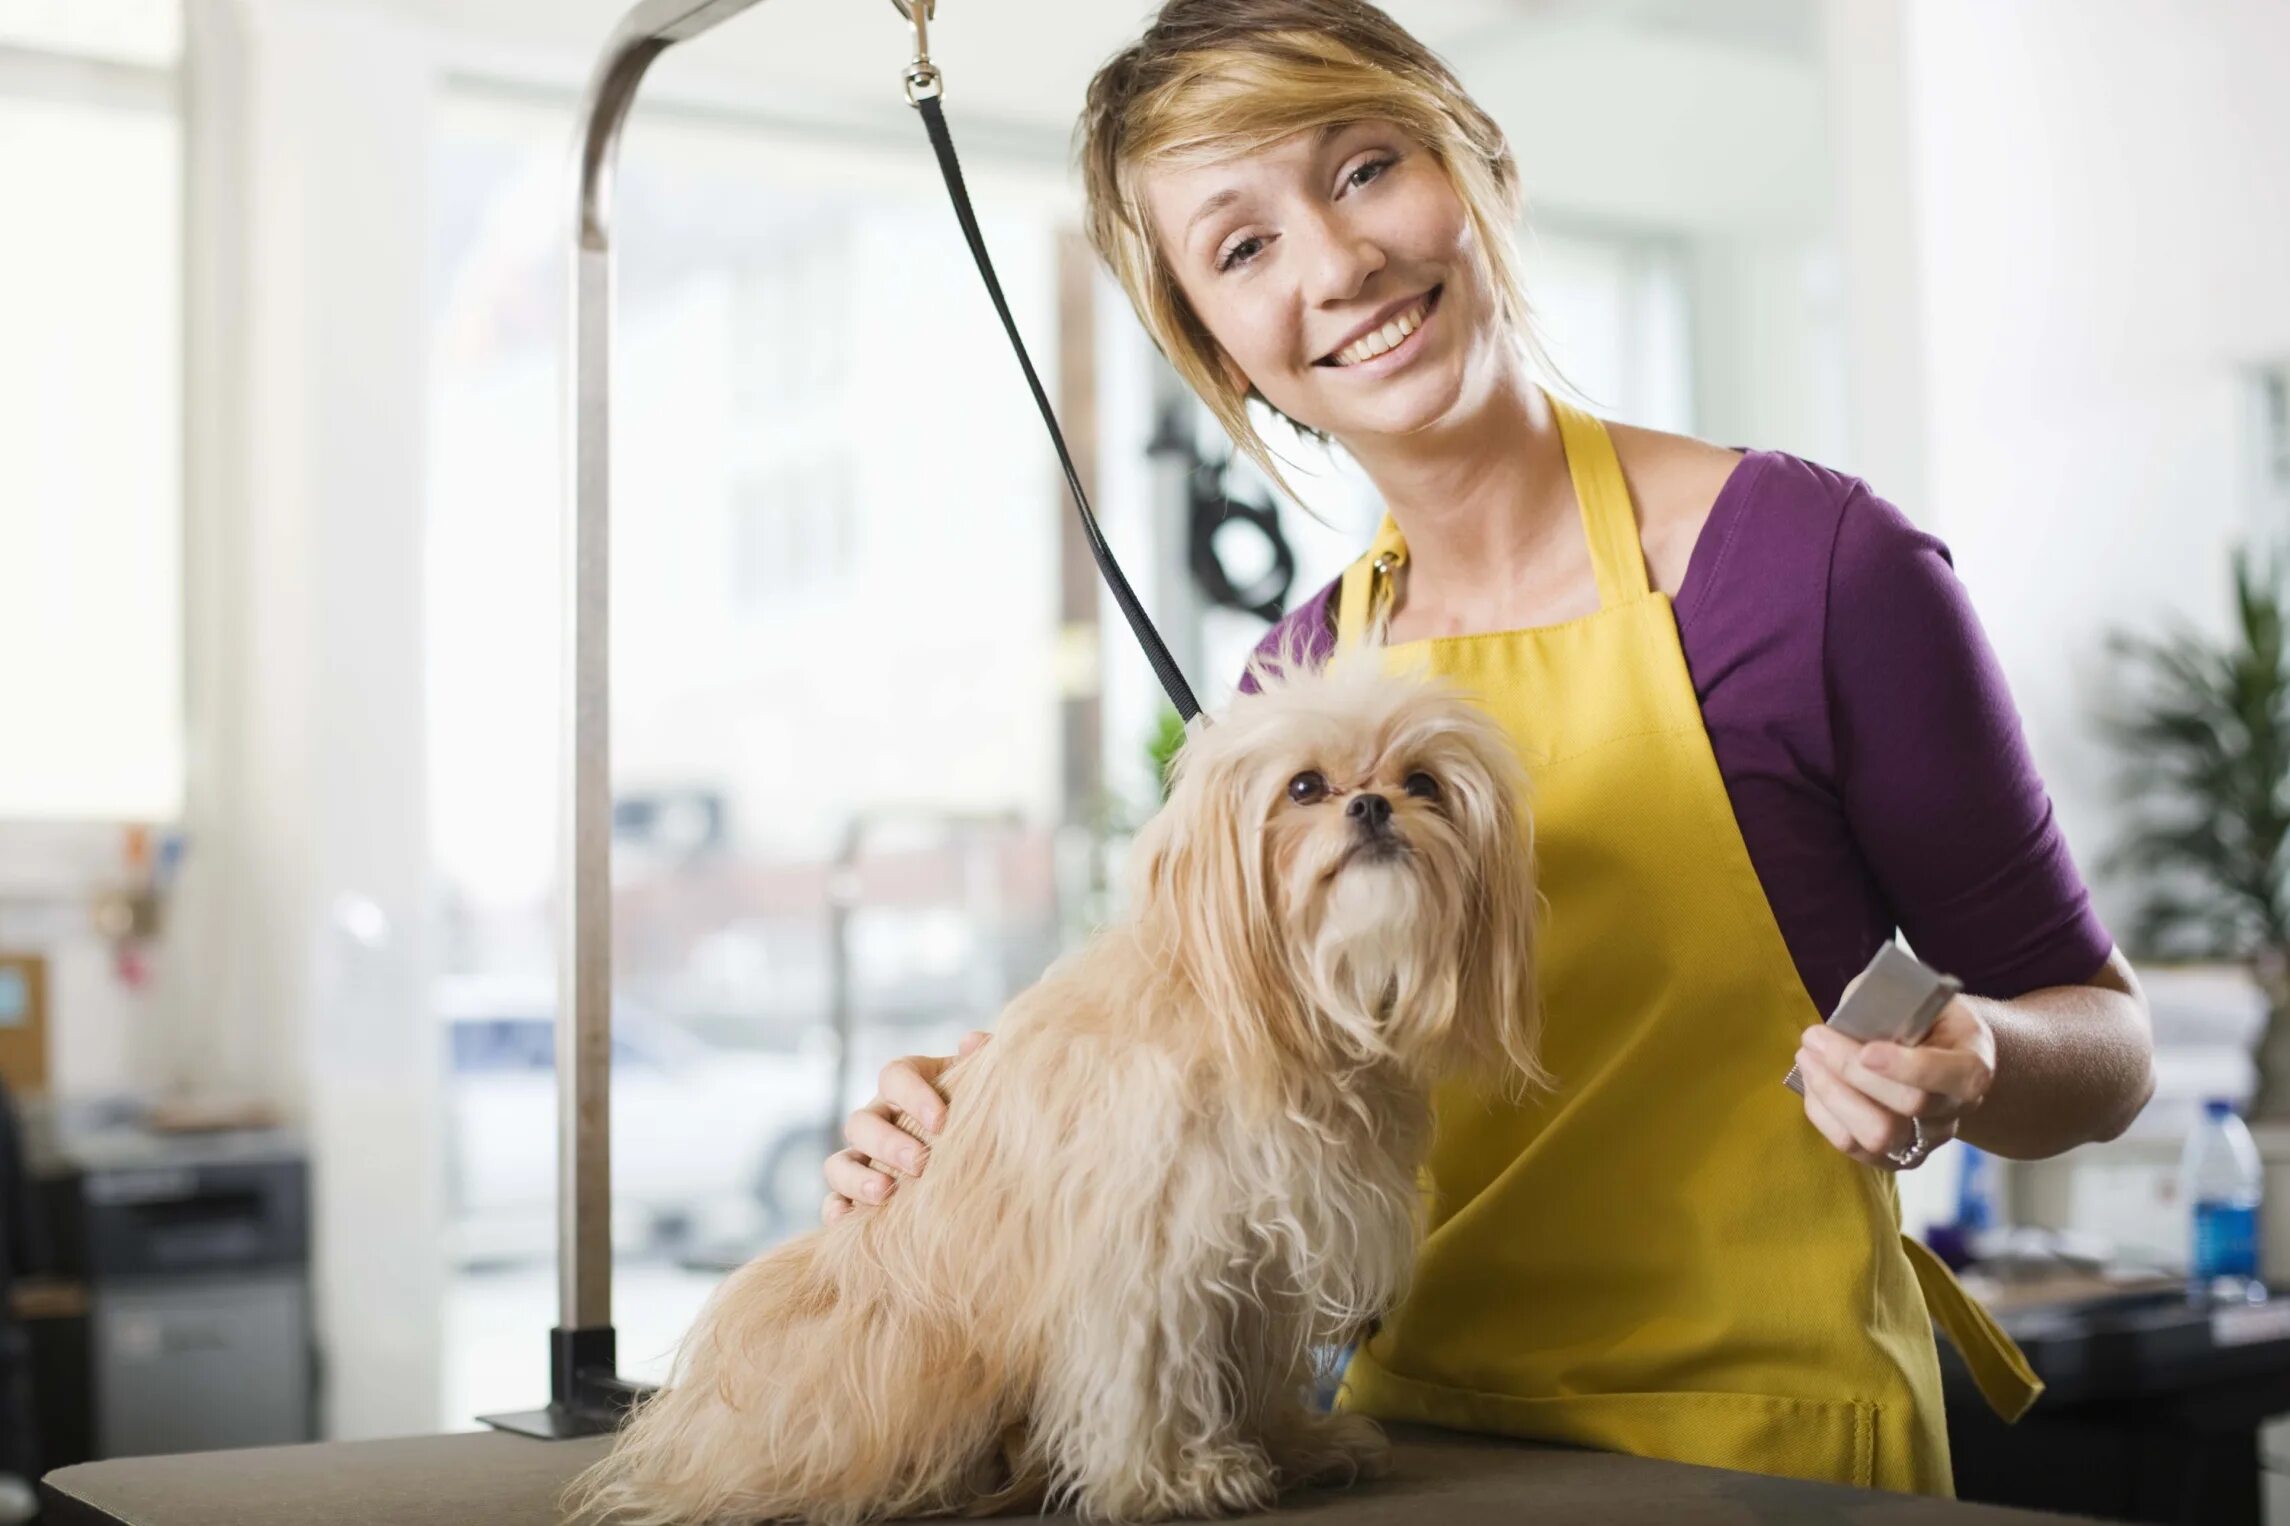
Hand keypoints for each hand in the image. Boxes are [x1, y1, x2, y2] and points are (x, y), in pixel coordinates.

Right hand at [822, 1030, 990, 1221]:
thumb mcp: (979, 1088)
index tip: (941, 1121)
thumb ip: (979, 1064)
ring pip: (839, 1162)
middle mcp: (877, 1118)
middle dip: (888, 1143)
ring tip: (885, 1193)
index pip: (894, 1076)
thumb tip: (974, 1042)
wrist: (977, 1158)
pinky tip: (848, 1219)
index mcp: (906, 1086)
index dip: (912, 1095)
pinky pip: (833, 1199)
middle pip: (863, 1121)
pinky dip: (835, 1208)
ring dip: (857, 1177)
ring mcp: (861, 1157)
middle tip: (920, 1163)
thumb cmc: (977, 1115)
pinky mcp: (854, 1194)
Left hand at [1794, 998, 1994, 1170]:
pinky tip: (1811, 1081)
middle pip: (1909, 1105)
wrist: (1937, 1055)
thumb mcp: (1917, 996)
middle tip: (1815, 1036)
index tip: (1866, 1050)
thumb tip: (1850, 1010)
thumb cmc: (1921, 1018)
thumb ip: (1888, 999)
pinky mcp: (1893, 1156)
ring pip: (1877, 1136)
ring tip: (1807, 1056)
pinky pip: (1852, 1145)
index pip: (1951, 1076)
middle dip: (1852, 1069)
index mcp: (1972, 1065)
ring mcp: (1926, 1139)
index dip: (1907, 1067)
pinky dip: (1823, 1113)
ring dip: (1831, 1094)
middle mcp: (1955, 1109)